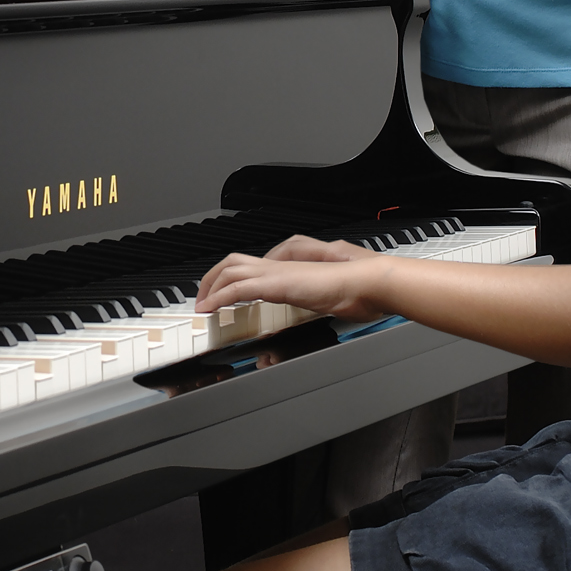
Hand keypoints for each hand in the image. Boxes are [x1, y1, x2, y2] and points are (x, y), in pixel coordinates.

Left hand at [195, 236, 390, 324]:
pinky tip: (210, 309)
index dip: (234, 278)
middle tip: (204, 297)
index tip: (224, 295)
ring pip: (230, 269)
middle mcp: (280, 266)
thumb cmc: (358, 288)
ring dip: (211, 287)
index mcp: (291, 269)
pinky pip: (238, 287)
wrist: (368, 281)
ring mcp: (277, 272)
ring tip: (202, 305)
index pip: (253, 266)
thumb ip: (319, 299)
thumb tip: (323, 306)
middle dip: (213, 278)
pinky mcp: (277, 283)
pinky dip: (219, 296)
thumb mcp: (330, 297)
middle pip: (234, 261)